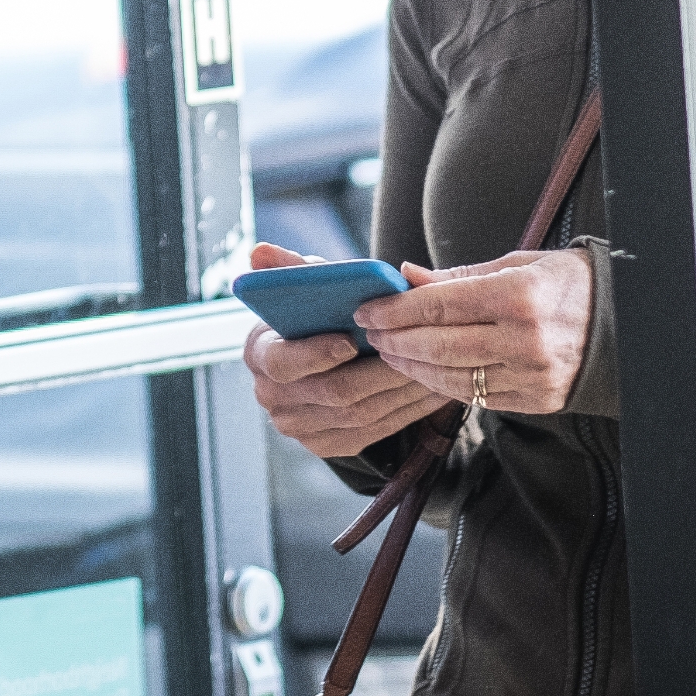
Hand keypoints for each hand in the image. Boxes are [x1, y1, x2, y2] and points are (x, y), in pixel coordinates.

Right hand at [239, 241, 448, 458]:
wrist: (319, 360)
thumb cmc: (315, 317)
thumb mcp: (304, 290)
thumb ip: (289, 269)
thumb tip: (259, 250)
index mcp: (259, 354)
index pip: (283, 362)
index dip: (317, 353)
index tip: (351, 340)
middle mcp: (272, 397)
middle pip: (334, 392)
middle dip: (382, 371)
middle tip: (418, 351)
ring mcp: (298, 426)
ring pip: (362, 414)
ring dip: (404, 391)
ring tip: (436, 367)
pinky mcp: (327, 444)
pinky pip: (375, 432)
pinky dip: (408, 412)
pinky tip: (432, 391)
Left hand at [355, 247, 595, 415]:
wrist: (625, 324)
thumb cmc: (567, 285)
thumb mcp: (516, 264)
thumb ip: (458, 276)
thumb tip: (406, 276)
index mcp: (519, 296)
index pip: (438, 306)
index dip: (395, 310)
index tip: (368, 309)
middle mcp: (525, 340)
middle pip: (438, 346)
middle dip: (395, 340)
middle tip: (371, 333)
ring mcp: (531, 376)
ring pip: (452, 377)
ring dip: (411, 367)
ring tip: (389, 353)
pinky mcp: (536, 401)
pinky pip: (476, 398)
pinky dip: (442, 385)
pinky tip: (424, 372)